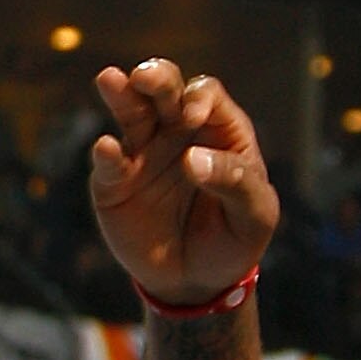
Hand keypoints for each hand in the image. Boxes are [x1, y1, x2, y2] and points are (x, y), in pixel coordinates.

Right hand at [89, 56, 277, 310]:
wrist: (197, 282)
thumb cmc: (235, 238)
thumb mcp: (255, 215)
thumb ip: (236, 182)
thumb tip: (192, 159)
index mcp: (219, 130)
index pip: (206, 95)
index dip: (198, 98)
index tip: (192, 117)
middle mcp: (178, 131)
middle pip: (165, 90)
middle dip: (156, 77)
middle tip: (146, 77)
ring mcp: (143, 152)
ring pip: (130, 111)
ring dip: (120, 94)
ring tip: (111, 79)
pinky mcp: (115, 181)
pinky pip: (108, 161)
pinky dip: (105, 153)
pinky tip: (106, 148)